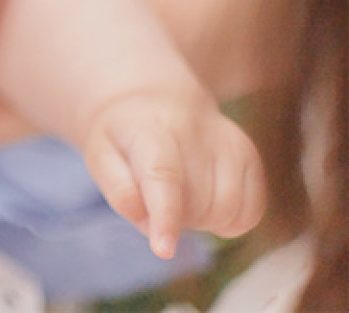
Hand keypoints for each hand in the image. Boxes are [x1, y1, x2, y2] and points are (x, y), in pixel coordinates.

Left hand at [81, 88, 266, 259]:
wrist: (156, 101)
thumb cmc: (124, 137)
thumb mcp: (101, 155)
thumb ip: (119, 190)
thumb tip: (147, 224)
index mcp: (150, 129)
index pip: (163, 175)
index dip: (166, 216)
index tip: (163, 250)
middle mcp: (196, 130)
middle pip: (197, 204)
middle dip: (177, 218)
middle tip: (158, 200)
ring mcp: (229, 142)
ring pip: (228, 211)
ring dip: (203, 220)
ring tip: (181, 197)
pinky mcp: (250, 156)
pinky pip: (251, 212)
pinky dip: (230, 220)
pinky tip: (207, 201)